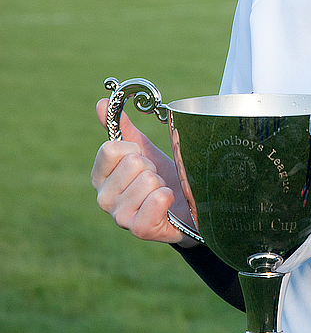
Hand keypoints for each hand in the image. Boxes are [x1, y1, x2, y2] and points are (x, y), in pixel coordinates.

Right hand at [91, 100, 196, 245]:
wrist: (189, 209)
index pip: (111, 150)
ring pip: (147, 180)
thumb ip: (123, 130)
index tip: (143, 160)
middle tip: (156, 181)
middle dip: (152, 168)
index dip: (135, 150)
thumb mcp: (145, 151)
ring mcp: (119, 216)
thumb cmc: (165, 179)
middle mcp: (104, 198)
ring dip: (162, 184)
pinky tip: (168, 206)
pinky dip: (169, 198)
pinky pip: (157, 200)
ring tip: (162, 194)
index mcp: (100, 177)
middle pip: (132, 163)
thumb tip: (101, 103)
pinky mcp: (139, 229)